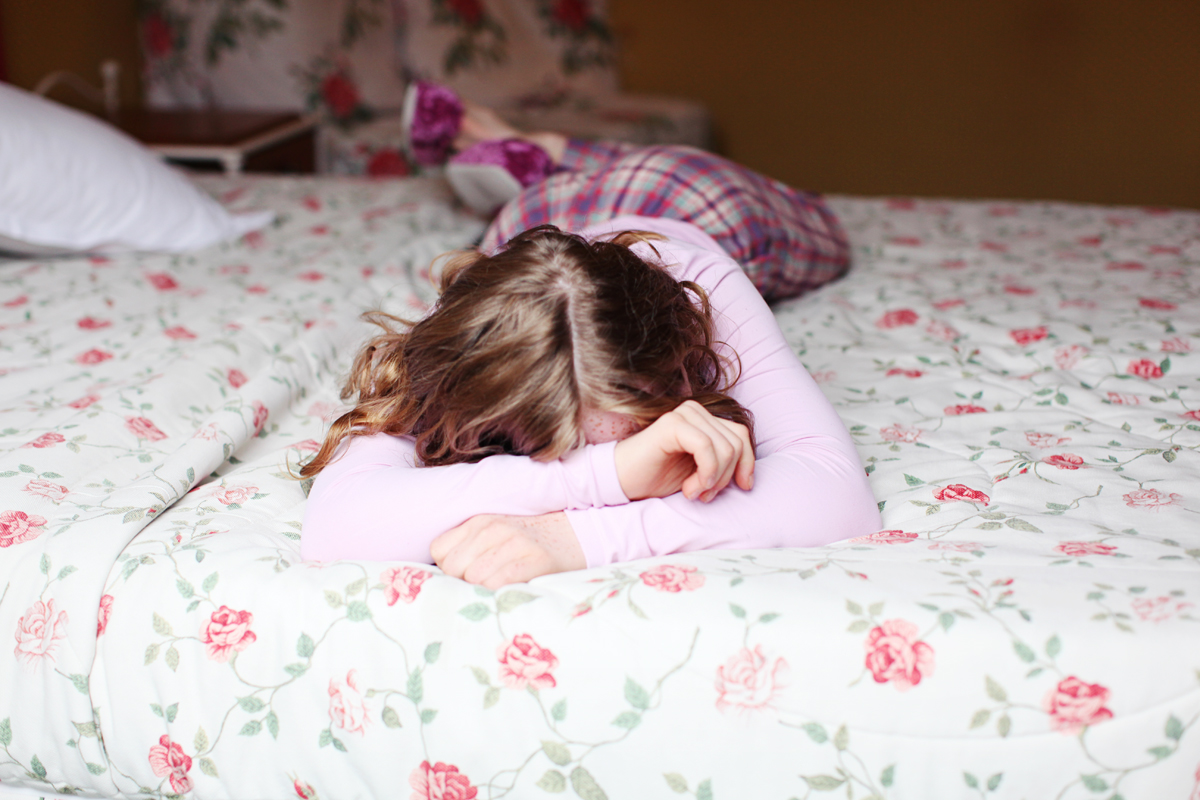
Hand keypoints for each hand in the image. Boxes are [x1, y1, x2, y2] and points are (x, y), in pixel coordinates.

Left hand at [430, 512, 585, 588]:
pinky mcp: (534, 559)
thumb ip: (467, 549)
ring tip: (499, 588)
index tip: (465, 575)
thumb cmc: (528, 544)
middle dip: (462, 583)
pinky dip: (499, 592)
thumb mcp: (494, 536)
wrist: (575, 536)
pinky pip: (499, 582)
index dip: (448, 569)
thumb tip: (440, 579)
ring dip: (483, 590)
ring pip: (474, 577)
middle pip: (453, 568)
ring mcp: (515, 542)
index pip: (439, 551)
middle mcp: (493, 528)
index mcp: (478, 522)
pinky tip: (510, 590)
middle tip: (483, 586)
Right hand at [613, 400, 753, 502]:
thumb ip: (722, 462)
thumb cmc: (657, 477)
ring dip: (714, 479)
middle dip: (726, 477)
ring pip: (725, 448)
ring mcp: (683, 415)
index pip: (741, 435)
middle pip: (736, 443)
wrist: (622, 482)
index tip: (743, 487)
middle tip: (705, 495)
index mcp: (703, 420)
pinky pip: (706, 447)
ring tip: (694, 493)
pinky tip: (689, 489)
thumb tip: (749, 476)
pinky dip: (705, 473)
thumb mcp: (700, 471)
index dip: (747, 463)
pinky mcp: (672, 425)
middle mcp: (694, 412)